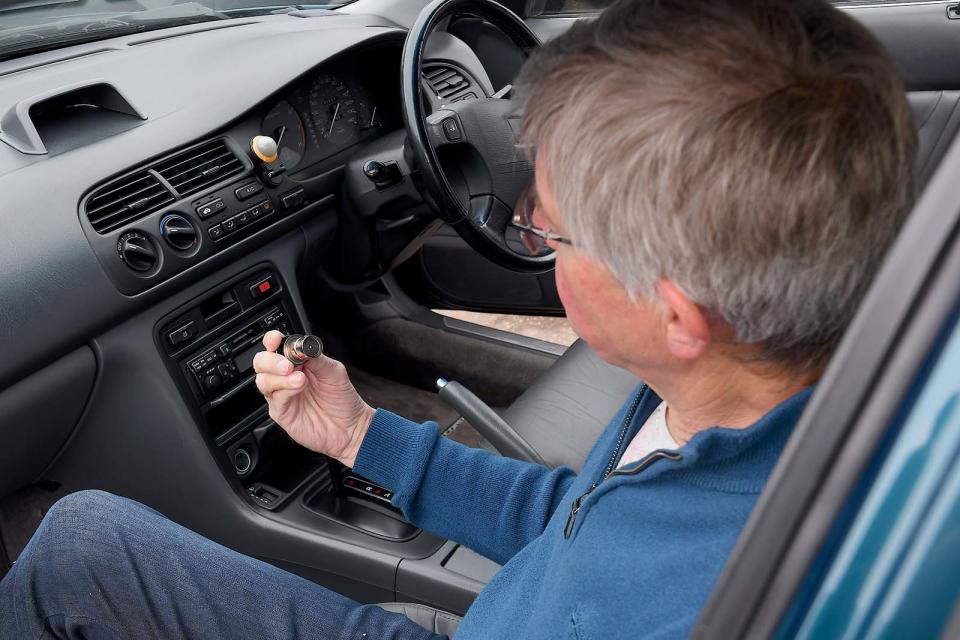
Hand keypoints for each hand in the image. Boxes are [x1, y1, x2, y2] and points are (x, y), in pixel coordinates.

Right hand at [253, 331, 374, 466]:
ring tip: (300, 379)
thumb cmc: (342, 399)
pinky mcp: (281, 412)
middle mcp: (286, 377)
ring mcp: (282, 395)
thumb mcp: (334, 371)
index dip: (272, 341)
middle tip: (288, 364)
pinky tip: (299, 388)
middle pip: (262, 362)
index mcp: (297, 363)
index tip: (276, 339)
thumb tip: (301, 346)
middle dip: (271, 360)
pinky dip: (285, 391)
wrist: (350, 426)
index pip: (276, 347)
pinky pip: (275, 398)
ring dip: (279, 376)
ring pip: (263, 380)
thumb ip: (316, 357)